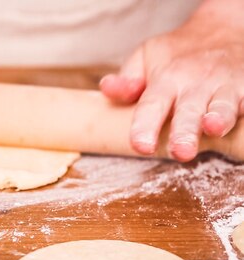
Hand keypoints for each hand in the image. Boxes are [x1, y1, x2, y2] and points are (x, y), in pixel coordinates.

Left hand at [100, 0, 243, 161]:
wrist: (221, 28)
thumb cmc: (176, 53)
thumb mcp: (145, 57)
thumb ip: (127, 79)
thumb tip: (107, 89)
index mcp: (165, 81)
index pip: (151, 106)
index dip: (145, 126)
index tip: (141, 145)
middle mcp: (195, 84)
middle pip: (188, 111)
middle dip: (184, 132)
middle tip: (180, 152)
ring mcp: (224, 87)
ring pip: (222, 106)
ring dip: (219, 118)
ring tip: (213, 128)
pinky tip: (243, 116)